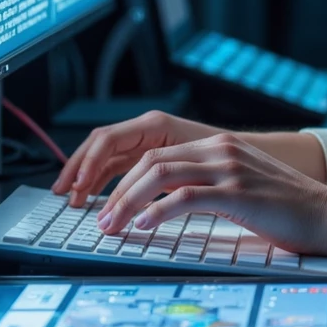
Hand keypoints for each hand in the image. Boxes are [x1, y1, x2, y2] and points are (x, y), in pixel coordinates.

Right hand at [53, 111, 219, 206]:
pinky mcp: (155, 156)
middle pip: (101, 144)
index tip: (78, 188)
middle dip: (79, 168)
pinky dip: (104, 179)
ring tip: (74, 200)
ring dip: (88, 175)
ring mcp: (150, 141)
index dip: (89, 163)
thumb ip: (164, 177)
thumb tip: (139, 199)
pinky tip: (96, 197)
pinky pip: (120, 164)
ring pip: (107, 155)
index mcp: (157, 126)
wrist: (262, 164)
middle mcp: (150, 129)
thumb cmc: (232, 162)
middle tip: (64, 194)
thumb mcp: (196, 168)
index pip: (108, 140)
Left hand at [93, 131, 326, 262]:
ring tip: (112, 226)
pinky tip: (142, 228)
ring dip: (128, 202)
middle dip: (118, 191)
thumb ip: (212, 183)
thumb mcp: (244, 185)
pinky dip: (156, 213)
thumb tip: (172, 203)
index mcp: (220, 145)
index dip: (127, 179)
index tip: (109, 205)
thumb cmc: (289, 209)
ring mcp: (229, 169)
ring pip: (160, 175)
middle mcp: (221, 150)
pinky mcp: (237, 193)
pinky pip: (184, 198)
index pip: (158, 154)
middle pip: (151, 161)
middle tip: (101, 219)